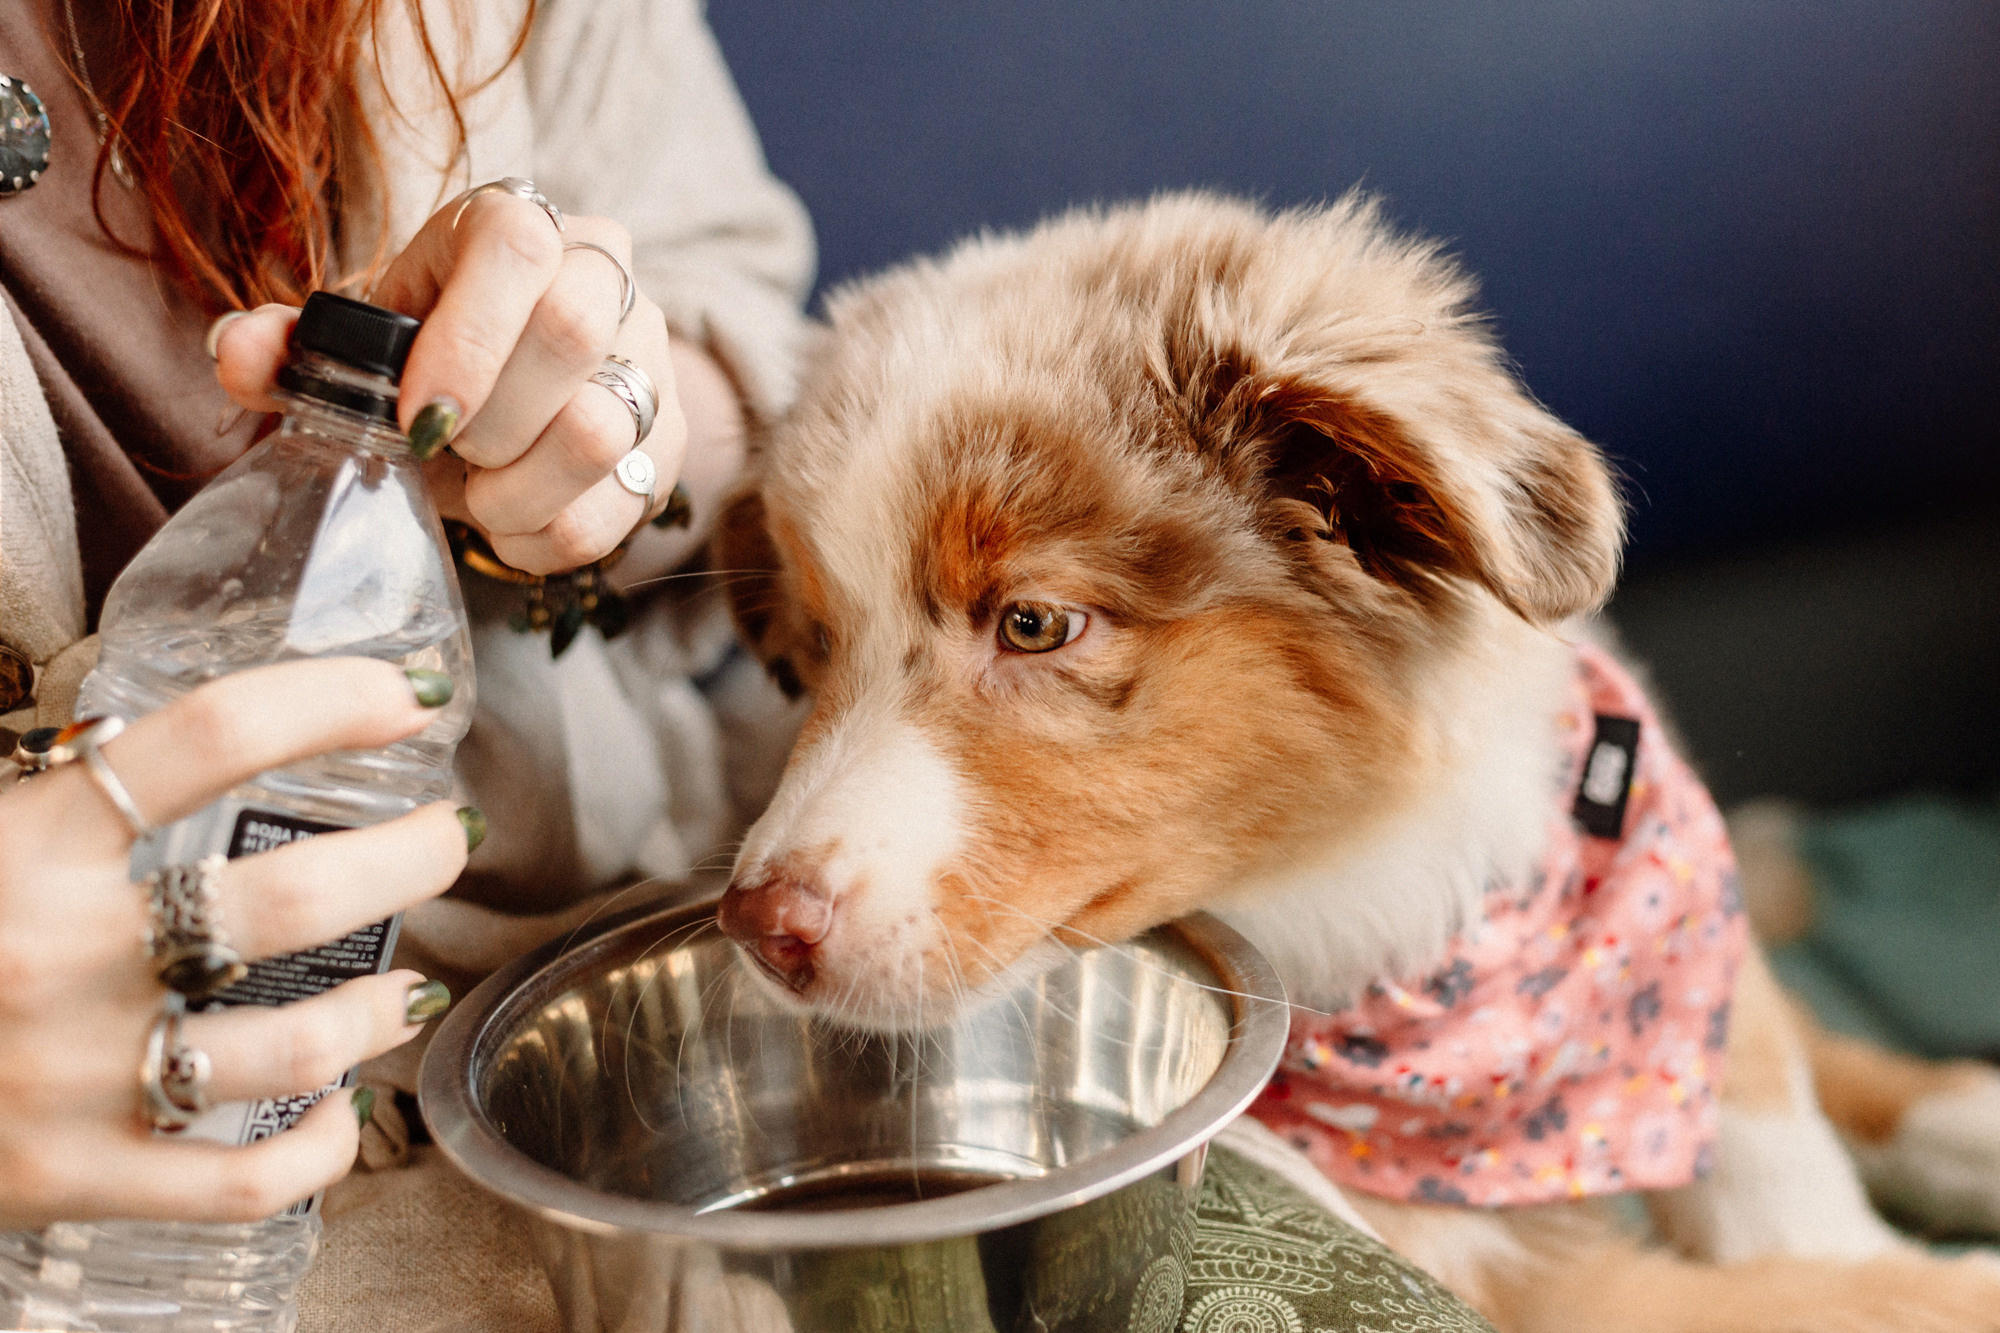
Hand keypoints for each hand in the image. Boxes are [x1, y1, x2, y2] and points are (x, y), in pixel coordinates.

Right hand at [0, 660, 472, 1225]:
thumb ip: (55, 785)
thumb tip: (171, 736)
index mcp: (26, 841)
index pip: (210, 736)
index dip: (332, 700)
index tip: (410, 692)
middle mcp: (56, 953)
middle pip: (292, 897)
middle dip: (410, 857)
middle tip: (448, 834)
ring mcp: (67, 1077)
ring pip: (295, 1044)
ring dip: (381, 1007)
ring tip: (408, 985)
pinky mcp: (64, 1182)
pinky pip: (240, 1184)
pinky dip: (319, 1150)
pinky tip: (340, 1113)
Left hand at [214, 186, 694, 575]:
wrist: (519, 396)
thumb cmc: (426, 359)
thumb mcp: (358, 341)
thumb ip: (291, 346)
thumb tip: (237, 351)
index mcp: (519, 226)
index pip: (520, 247)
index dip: (466, 338)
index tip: (416, 417)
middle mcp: (604, 277)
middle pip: (574, 334)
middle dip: (491, 420)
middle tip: (447, 449)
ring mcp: (650, 360)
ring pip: (603, 430)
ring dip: (516, 489)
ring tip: (478, 490)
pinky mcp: (669, 442)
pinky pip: (617, 509)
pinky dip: (543, 536)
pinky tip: (508, 523)